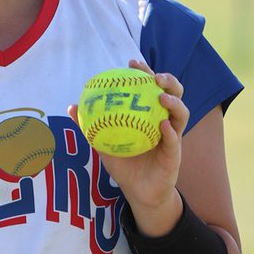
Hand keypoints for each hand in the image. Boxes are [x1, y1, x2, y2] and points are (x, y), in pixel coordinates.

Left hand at [68, 59, 187, 227]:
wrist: (138, 190)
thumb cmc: (123, 163)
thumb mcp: (103, 142)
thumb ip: (90, 124)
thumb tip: (72, 106)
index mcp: (148, 114)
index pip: (149, 87)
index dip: (144, 72)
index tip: (132, 62)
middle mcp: (164, 120)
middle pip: (173, 94)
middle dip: (168, 80)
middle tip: (154, 76)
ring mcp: (173, 136)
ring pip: (182, 113)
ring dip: (174, 102)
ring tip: (161, 96)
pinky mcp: (175, 153)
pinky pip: (175, 140)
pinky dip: (170, 131)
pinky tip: (163, 125)